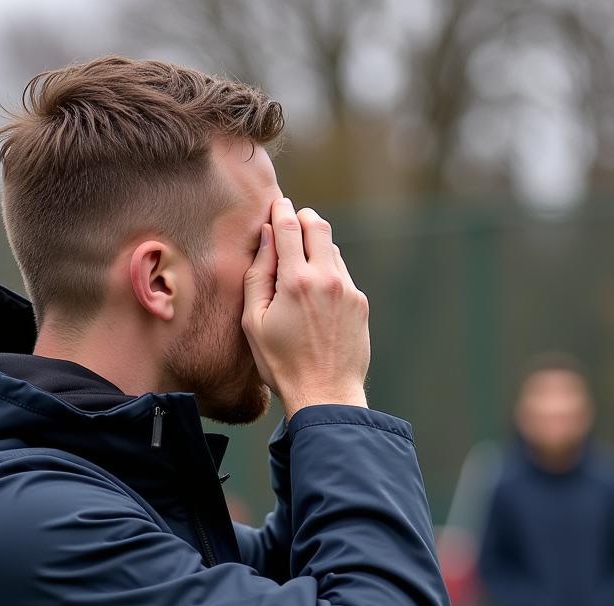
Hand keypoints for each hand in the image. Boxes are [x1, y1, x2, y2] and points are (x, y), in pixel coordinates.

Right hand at [242, 198, 369, 418]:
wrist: (325, 393)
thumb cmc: (282, 363)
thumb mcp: (254, 322)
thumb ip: (258, 275)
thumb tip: (265, 238)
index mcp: (295, 281)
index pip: (288, 227)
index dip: (280, 210)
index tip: (276, 204)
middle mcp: (326, 279)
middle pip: (318, 226)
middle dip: (302, 218)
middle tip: (291, 222)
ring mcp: (348, 290)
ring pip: (332, 249)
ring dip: (316, 246)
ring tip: (300, 263)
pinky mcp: (360, 303)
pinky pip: (342, 275)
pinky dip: (328, 272)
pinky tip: (316, 293)